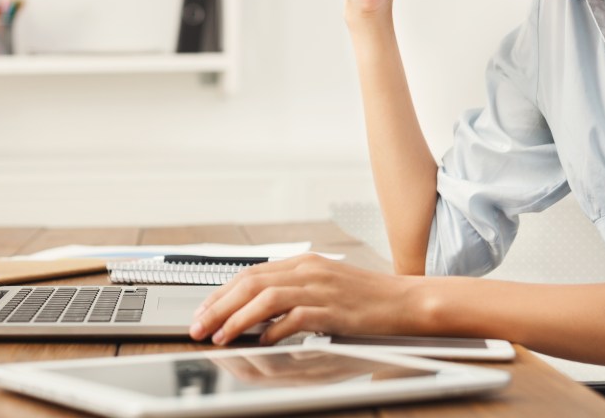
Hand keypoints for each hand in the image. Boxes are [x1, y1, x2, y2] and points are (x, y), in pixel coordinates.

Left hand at [189, 254, 423, 345]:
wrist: (405, 301)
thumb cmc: (367, 298)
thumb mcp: (326, 285)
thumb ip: (294, 292)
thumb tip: (258, 312)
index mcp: (304, 262)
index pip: (252, 273)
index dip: (221, 292)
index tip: (203, 310)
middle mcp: (309, 270)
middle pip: (250, 282)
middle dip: (218, 305)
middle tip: (199, 326)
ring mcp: (321, 288)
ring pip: (265, 298)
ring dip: (237, 318)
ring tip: (221, 336)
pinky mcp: (334, 309)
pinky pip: (294, 317)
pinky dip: (274, 329)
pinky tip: (263, 341)